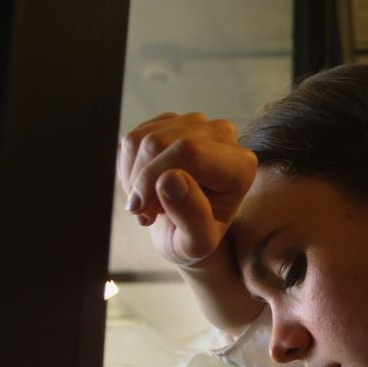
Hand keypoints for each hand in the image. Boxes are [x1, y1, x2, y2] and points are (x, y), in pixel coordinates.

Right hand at [117, 112, 257, 266]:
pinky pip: (132, 139)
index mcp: (240, 165)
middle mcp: (222, 136)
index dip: (154, 177)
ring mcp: (195, 124)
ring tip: (147, 204)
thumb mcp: (197, 243)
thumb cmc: (194, 238)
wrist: (185, 230)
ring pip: (142, 139)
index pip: (188, 151)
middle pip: (160, 143)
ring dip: (133, 178)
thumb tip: (170, 178)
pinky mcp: (170, 123)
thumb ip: (191, 216)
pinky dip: (128, 169)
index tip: (142, 210)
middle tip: (146, 214)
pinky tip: (142, 189)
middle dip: (141, 182)